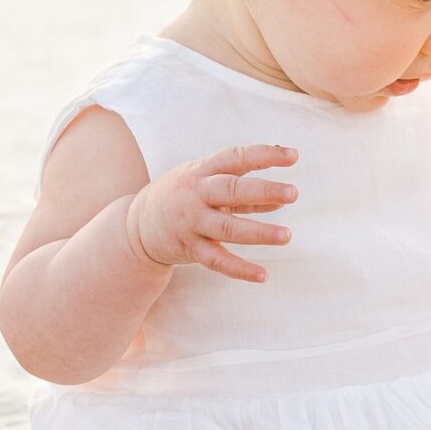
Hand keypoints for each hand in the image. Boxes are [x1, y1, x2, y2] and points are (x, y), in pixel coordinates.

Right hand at [126, 144, 298, 284]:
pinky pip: (216, 260)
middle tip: (293, 193)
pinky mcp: (189, 248)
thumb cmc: (184, 196)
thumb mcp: (207, 183)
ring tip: (286, 236)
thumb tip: (281, 201)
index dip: (265, 155)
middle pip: (231, 190)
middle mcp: (196, 194)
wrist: (136, 223)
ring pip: (227, 227)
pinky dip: (239, 269)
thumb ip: (243, 193)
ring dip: (258, 232)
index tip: (294, 156)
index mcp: (203, 171)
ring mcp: (192, 222)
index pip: (236, 157)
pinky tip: (262, 275)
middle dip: (263, 190)